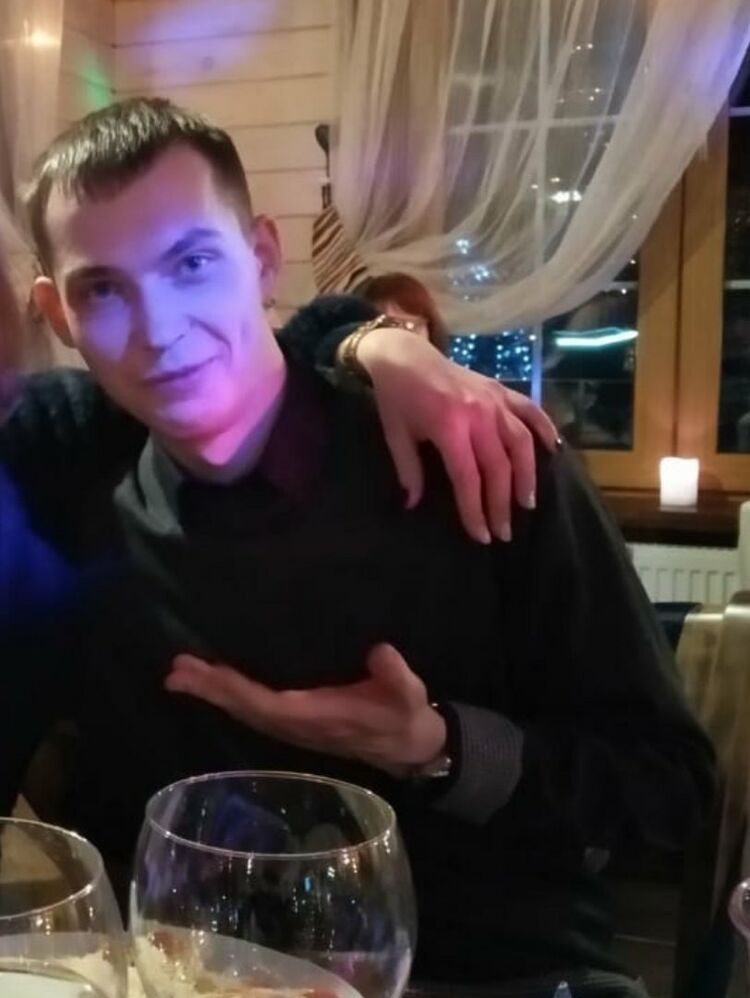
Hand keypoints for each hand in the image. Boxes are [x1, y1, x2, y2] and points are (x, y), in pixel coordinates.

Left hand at [165, 643, 445, 777]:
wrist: (407, 746)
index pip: (274, 705)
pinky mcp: (294, 722)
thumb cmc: (405, 714)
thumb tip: (380, 652)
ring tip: (180, 674)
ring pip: (246, 712)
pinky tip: (212, 684)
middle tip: (176, 672)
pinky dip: (228, 697)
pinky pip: (253, 711)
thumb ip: (396, 675)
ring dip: (213, 694)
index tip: (214, 675)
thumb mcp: (409, 694)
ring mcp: (294, 728)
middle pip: (248, 710)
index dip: (242, 692)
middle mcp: (300, 726)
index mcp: (322, 717)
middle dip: (212, 692)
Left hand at [356, 328, 559, 543]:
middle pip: (499, 467)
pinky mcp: (501, 389)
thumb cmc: (396, 397)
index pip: (469, 478)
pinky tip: (554, 450)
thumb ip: (408, 470)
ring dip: (528, 476)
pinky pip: (530, 410)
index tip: (481, 535)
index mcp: (449, 426)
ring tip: (527, 502)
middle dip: (502, 503)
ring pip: (521, 443)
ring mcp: (494, 399)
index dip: (476, 510)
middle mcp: (478, 414)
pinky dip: (545, 428)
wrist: (404, 353)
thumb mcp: (396, 435)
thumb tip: (412, 504)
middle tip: (504, 531)